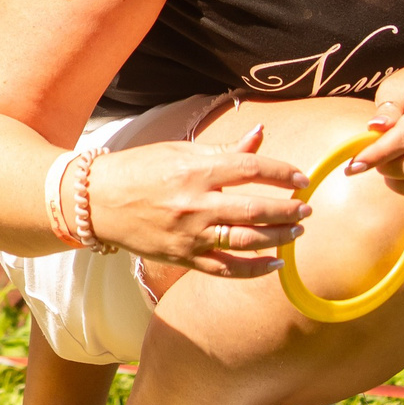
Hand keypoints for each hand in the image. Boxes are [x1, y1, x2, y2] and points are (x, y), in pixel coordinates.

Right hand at [83, 126, 312, 275]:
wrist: (96, 201)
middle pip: (255, 209)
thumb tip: (260, 134)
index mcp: (194, 171)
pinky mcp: (183, 257)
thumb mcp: (179, 151)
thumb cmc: (138, 170)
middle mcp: (194, 203)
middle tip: (307, 209)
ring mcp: (189, 234)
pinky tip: (275, 264)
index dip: (281, 173)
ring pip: (246, 241)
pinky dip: (255, 269)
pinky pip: (226, 268)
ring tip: (297, 231)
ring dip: (279, 237)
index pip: (250, 169)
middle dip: (288, 210)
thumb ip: (224, 150)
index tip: (302, 178)